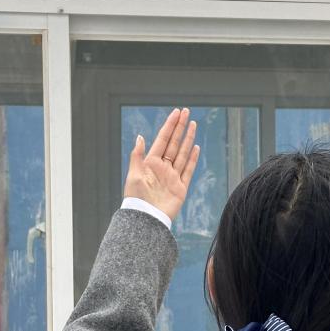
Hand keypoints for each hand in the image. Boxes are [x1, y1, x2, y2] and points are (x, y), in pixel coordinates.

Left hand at [124, 107, 199, 222]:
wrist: (146, 218)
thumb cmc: (136, 198)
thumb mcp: (134, 175)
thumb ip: (137, 156)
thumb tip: (140, 136)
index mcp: (151, 163)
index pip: (162, 139)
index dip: (169, 126)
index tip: (176, 113)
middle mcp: (163, 168)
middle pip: (174, 143)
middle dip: (180, 127)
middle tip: (187, 112)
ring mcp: (173, 176)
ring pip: (182, 153)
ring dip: (188, 139)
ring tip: (193, 125)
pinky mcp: (180, 187)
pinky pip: (188, 170)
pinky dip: (192, 158)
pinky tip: (195, 147)